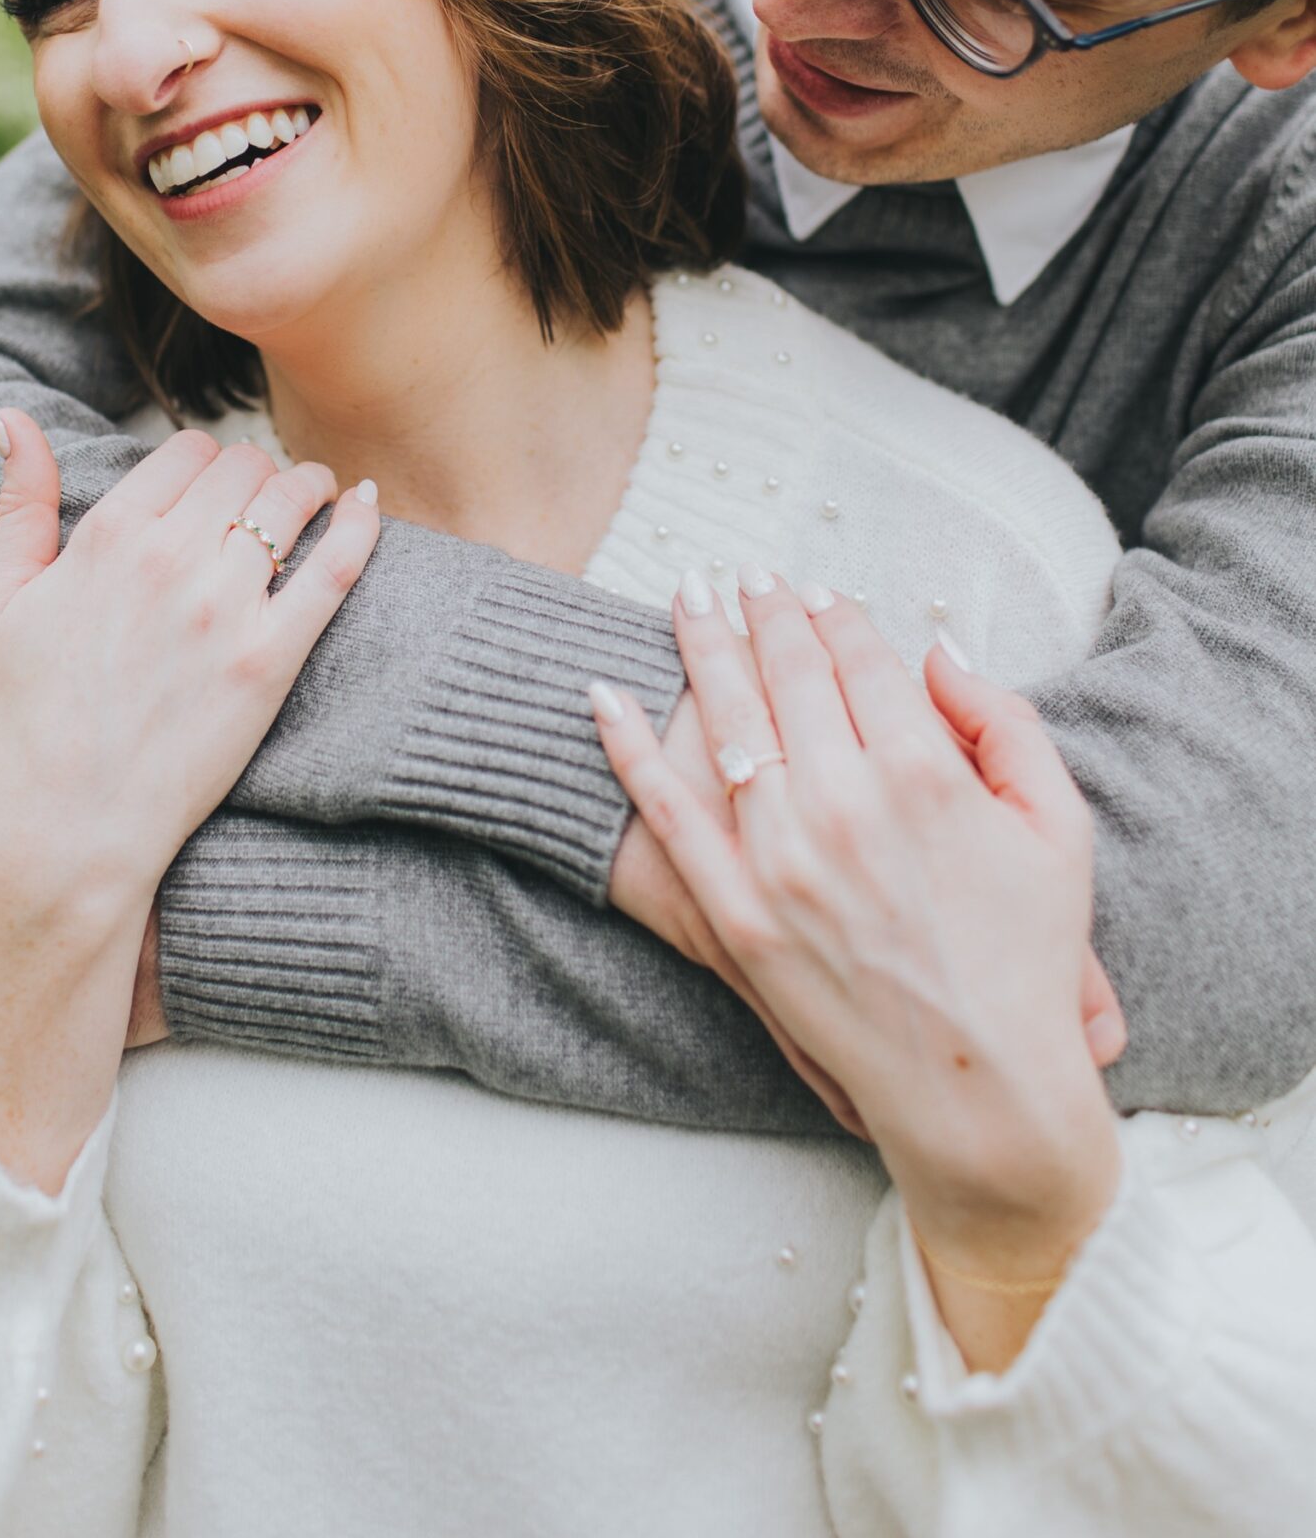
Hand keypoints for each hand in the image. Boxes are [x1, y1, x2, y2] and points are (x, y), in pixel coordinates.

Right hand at [0, 411, 380, 898]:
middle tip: (263, 496)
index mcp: (109, 535)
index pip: (186, 450)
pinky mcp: (270, 661)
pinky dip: (359, 524)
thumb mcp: (1, 597)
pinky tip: (365, 504)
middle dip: (255, 472)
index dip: (204, 461)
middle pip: (244, 467)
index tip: (212, 485)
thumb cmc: (31, 711)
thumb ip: (18, 499)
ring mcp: (225, 611)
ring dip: (308, 486)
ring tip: (313, 496)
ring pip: (291, 500)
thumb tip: (7, 412)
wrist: (71, 823)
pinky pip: (336, 568)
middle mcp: (170, 560)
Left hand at [593, 575, 1121, 1341]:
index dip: (834, 614)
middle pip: (788, 675)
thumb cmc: (1028, 958)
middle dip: (764, 612)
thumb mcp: (1060, 829)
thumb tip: (939, 650)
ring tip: (688, 597)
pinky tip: (602, 696)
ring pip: (726, 723)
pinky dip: (628, 751)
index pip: (860, 659)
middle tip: (745, 573)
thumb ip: (1006, 724)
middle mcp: (844, 805)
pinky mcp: (736, 918)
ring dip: (702, 648)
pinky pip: (668, 815)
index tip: (814, 589)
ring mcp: (782, 862)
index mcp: (925, 774)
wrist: (980, 1089)